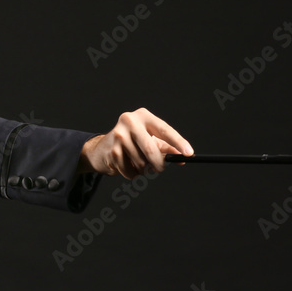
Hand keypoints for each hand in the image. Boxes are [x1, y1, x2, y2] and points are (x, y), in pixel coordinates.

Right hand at [78, 107, 193, 178]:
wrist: (102, 148)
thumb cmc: (132, 142)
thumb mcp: (150, 139)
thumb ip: (167, 147)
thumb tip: (183, 157)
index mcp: (143, 116)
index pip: (164, 130)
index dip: (178, 142)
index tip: (189, 153)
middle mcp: (130, 121)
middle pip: (151, 149)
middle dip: (159, 164)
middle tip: (160, 169)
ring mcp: (119, 135)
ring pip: (141, 162)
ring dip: (144, 170)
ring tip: (139, 164)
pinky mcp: (112, 150)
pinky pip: (130, 170)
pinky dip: (133, 174)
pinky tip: (128, 166)